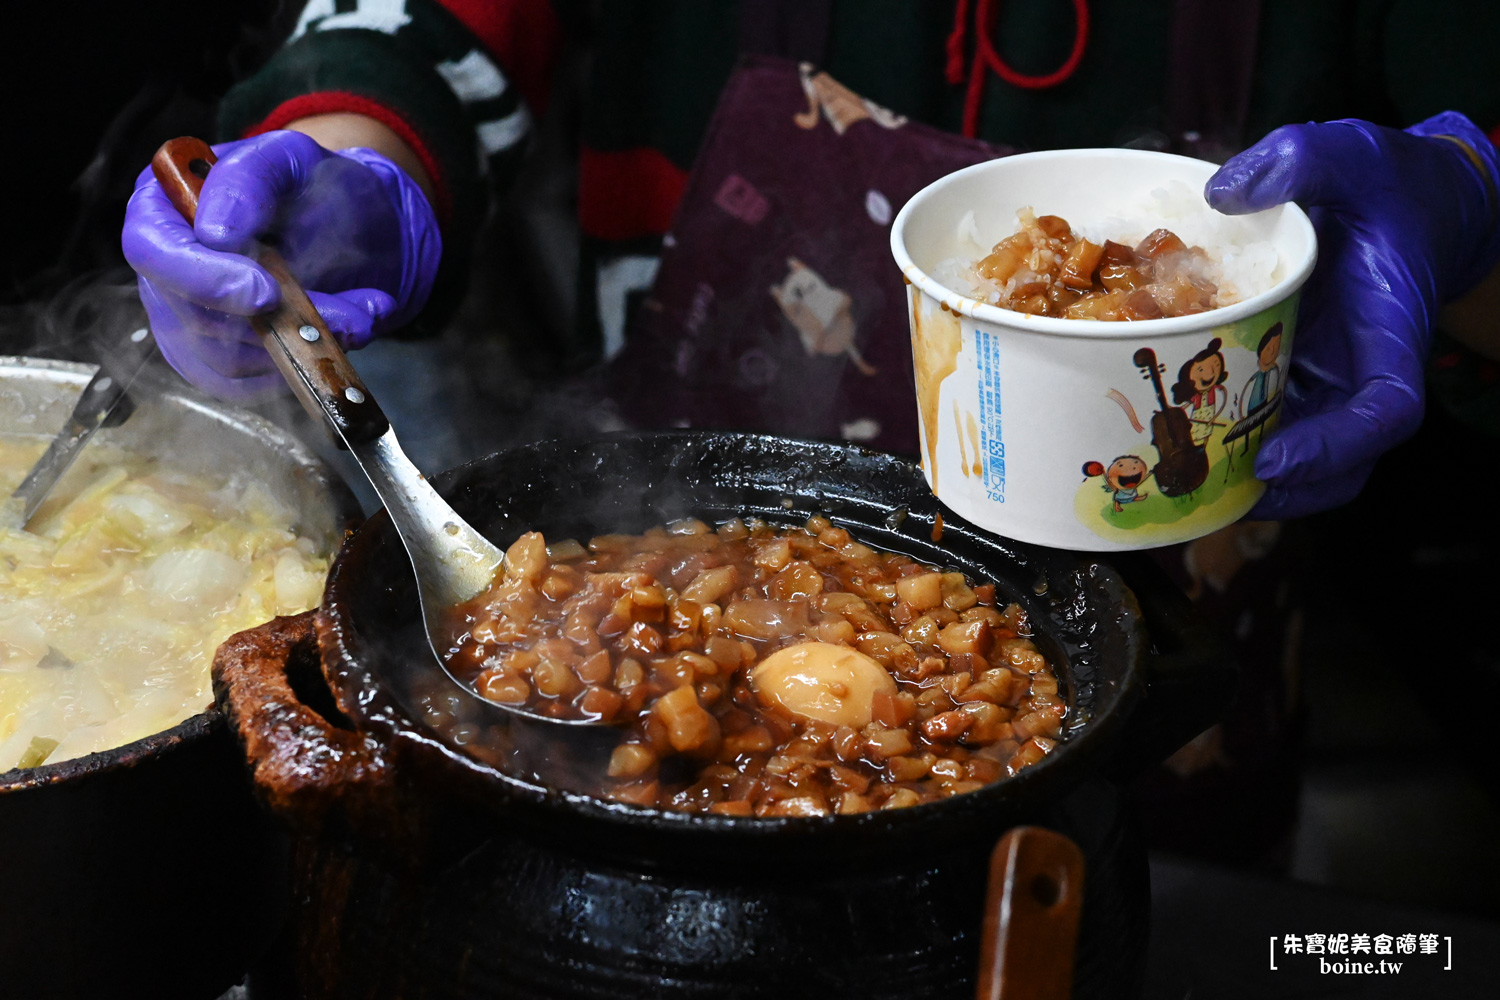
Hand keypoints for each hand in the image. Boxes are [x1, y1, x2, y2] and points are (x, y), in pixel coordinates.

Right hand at [122, 129, 440, 397]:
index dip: (204, 279)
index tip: (267, 292)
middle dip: (278, 322)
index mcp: (163, 205)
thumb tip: (213, 231)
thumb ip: (250, 180)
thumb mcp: (292, 159)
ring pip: (227, 360)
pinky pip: (248, 387)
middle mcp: (163, 269)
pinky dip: (303, 368)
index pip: (153, 250)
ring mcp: (186, 321)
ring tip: (359, 316)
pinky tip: (340, 337)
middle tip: (350, 313)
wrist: (358, 232)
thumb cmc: (318, 187)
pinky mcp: (218, 362)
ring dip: (304, 346)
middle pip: (191, 318)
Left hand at [1206, 112, 1499, 518]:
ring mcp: (1330, 382)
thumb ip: (1301, 159)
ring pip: (1302, 459)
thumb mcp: (1351, 154)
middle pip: (1338, 465)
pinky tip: (1170, 439)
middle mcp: (1361, 373)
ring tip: (1174, 485)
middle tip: (1198, 493)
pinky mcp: (1298, 377)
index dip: (1331, 449)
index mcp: (1389, 333)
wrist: (1408, 200)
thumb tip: (1224, 190)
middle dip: (1277, 491)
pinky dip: (1226, 442)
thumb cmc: (1389, 185)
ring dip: (1244, 480)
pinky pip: (1269, 425)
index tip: (1273, 460)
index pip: (1383, 414)